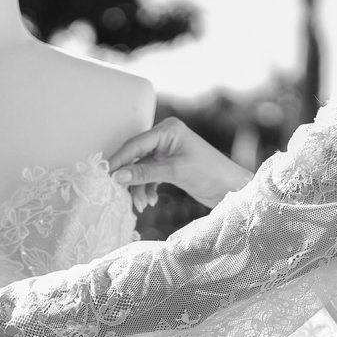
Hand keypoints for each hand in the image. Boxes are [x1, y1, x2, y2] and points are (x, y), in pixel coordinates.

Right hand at [107, 118, 252, 209]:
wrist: (231, 188)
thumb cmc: (210, 173)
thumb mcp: (175, 172)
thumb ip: (145, 173)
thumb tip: (117, 176)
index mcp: (168, 130)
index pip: (135, 144)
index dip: (118, 160)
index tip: (104, 175)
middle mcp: (165, 137)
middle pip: (135, 156)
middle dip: (129, 177)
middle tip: (118, 194)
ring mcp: (167, 151)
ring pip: (141, 169)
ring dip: (138, 187)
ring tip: (140, 206)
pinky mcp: (169, 165)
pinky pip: (149, 176)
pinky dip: (147, 189)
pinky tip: (149, 201)